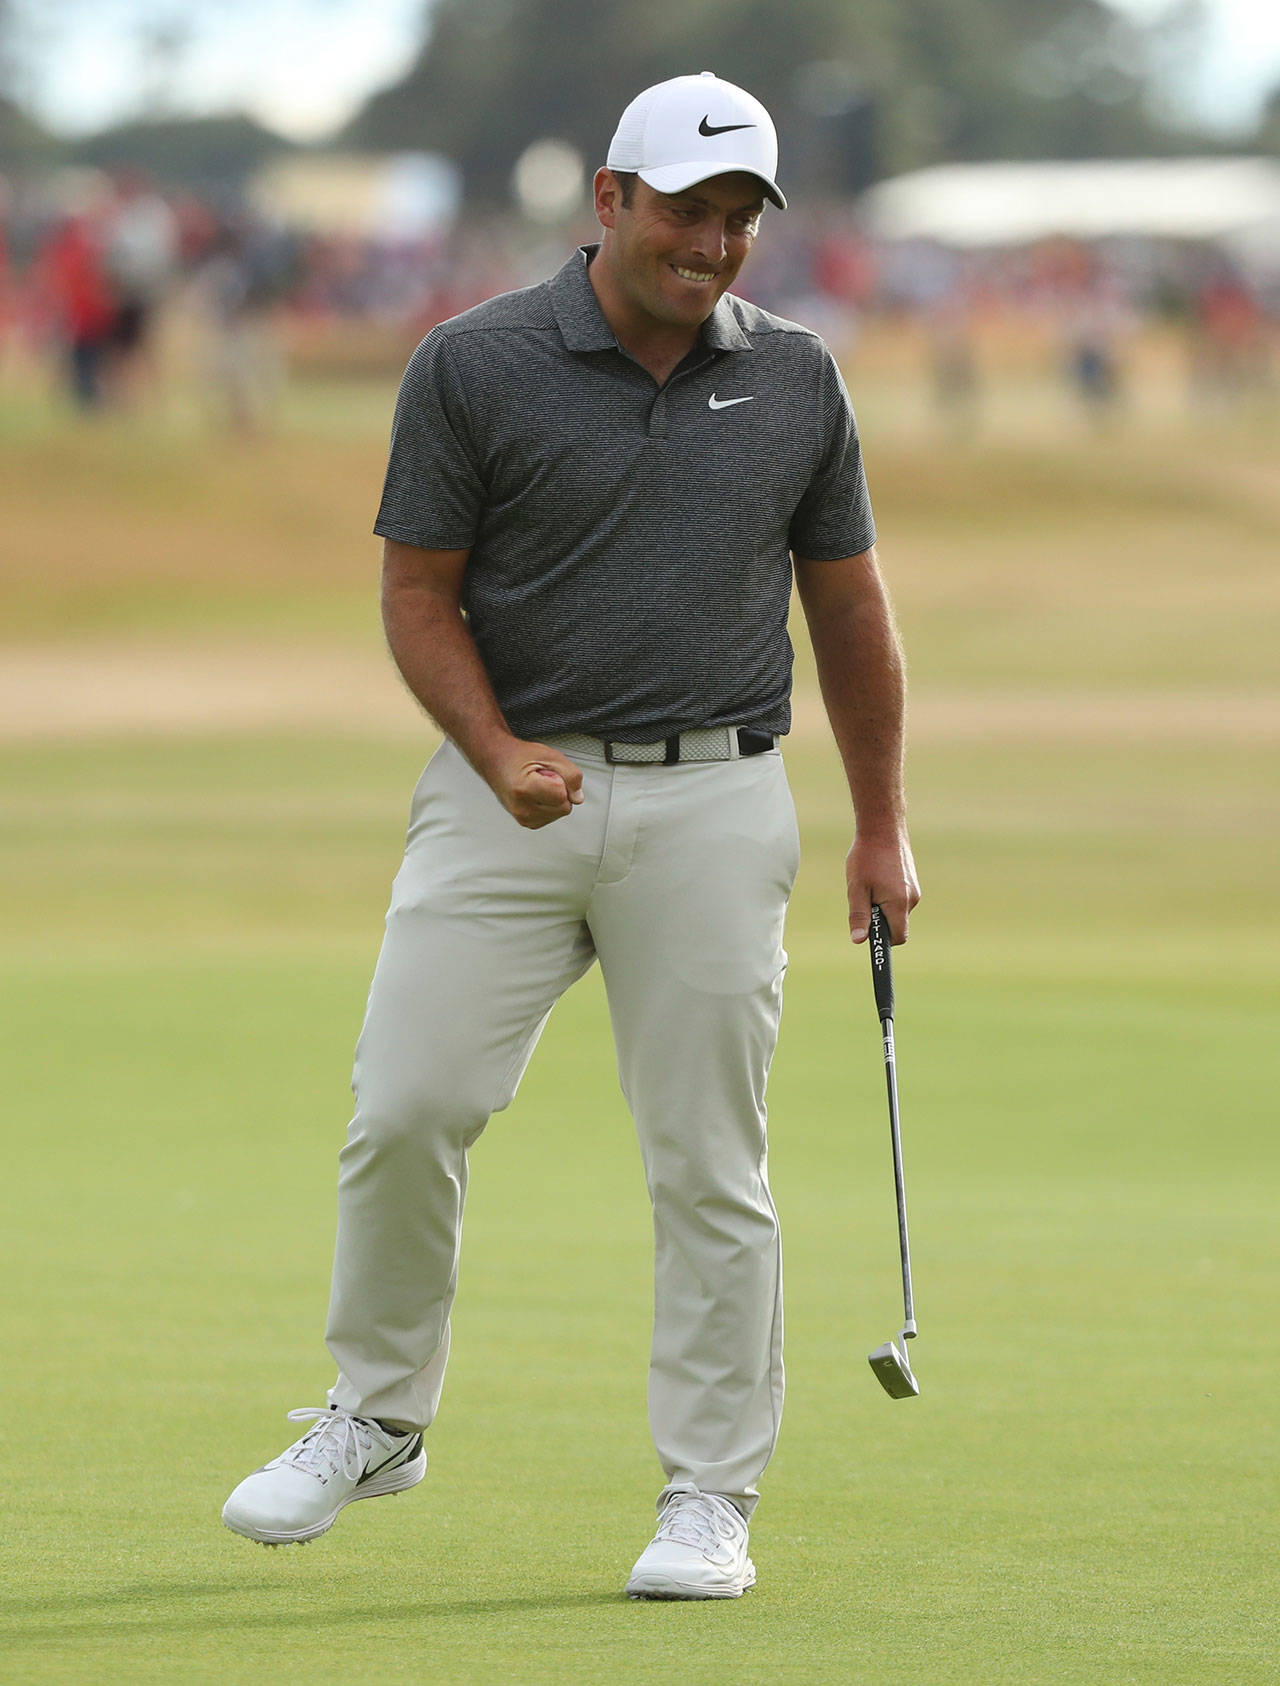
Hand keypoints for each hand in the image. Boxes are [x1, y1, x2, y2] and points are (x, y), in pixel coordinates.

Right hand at [486, 739, 583, 828]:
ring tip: (538, 785)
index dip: (561, 780)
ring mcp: (523, 818)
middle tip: (543, 778)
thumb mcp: (550, 755)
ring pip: (560, 813)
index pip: (563, 795)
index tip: (546, 773)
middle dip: (560, 791)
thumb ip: (571, 775)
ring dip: (555, 799)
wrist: (497, 762)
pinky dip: (549, 805)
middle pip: (564, 807)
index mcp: (524, 790)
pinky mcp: (526, 822)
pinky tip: (536, 794)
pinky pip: (552, 816)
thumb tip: (578, 797)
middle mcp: (522, 808)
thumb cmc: (519, 756)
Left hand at [846, 829, 920, 944]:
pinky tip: (877, 877)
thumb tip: (859, 941)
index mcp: (899, 904)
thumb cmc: (867, 857)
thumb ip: (859, 916)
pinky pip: (899, 898)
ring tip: (869, 883)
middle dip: (880, 920)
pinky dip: (887, 895)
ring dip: (882, 905)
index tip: (869, 935)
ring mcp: (914, 889)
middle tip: (863, 899)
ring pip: (897, 910)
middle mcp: (912, 899)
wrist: (883, 828)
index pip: (898, 937)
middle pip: (897, 924)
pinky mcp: (912, 881)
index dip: (883, 941)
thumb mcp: (857, 888)